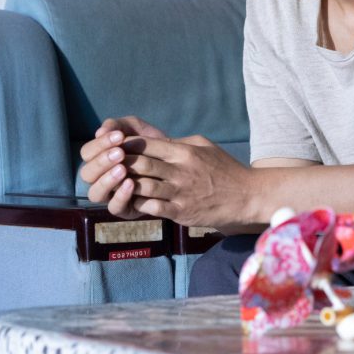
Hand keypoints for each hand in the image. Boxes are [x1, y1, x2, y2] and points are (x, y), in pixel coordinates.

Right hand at [80, 116, 169, 214]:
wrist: (173, 162)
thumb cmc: (150, 144)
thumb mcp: (135, 129)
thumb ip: (118, 125)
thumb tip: (100, 131)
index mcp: (98, 159)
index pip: (87, 153)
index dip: (99, 144)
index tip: (119, 136)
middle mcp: (99, 178)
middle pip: (87, 174)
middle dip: (102, 162)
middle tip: (120, 153)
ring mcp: (110, 195)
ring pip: (95, 193)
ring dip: (107, 180)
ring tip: (123, 169)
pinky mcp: (124, 209)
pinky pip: (114, 207)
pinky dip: (121, 195)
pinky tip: (132, 183)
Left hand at [114, 134, 255, 228]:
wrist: (247, 196)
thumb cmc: (225, 169)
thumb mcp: (204, 146)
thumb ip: (180, 143)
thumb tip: (157, 141)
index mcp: (183, 152)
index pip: (147, 144)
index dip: (127, 145)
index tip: (114, 146)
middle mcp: (180, 171)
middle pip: (140, 164)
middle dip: (120, 164)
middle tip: (107, 165)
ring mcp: (180, 193)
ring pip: (142, 187)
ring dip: (125, 185)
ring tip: (114, 184)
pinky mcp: (181, 212)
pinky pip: (152, 208)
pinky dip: (138, 204)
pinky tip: (131, 202)